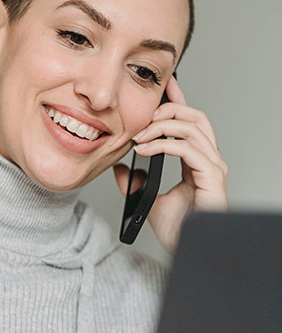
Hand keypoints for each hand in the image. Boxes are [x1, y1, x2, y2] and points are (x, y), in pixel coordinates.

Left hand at [113, 76, 227, 253]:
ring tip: (139, 135)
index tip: (165, 85)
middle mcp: (208, 159)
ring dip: (161, 126)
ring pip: (191, 127)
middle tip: (143, 115)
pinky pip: (187, 148)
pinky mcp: (211, 176)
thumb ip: (137, 181)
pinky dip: (163, 144)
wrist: (185, 248)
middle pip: (195, 116)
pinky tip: (144, 149)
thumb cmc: (177, 228)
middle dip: (168, 109)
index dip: (178, 100)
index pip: (189, 121)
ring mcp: (212, 166)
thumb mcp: (149, 198)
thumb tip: (121, 168)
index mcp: (196, 160)